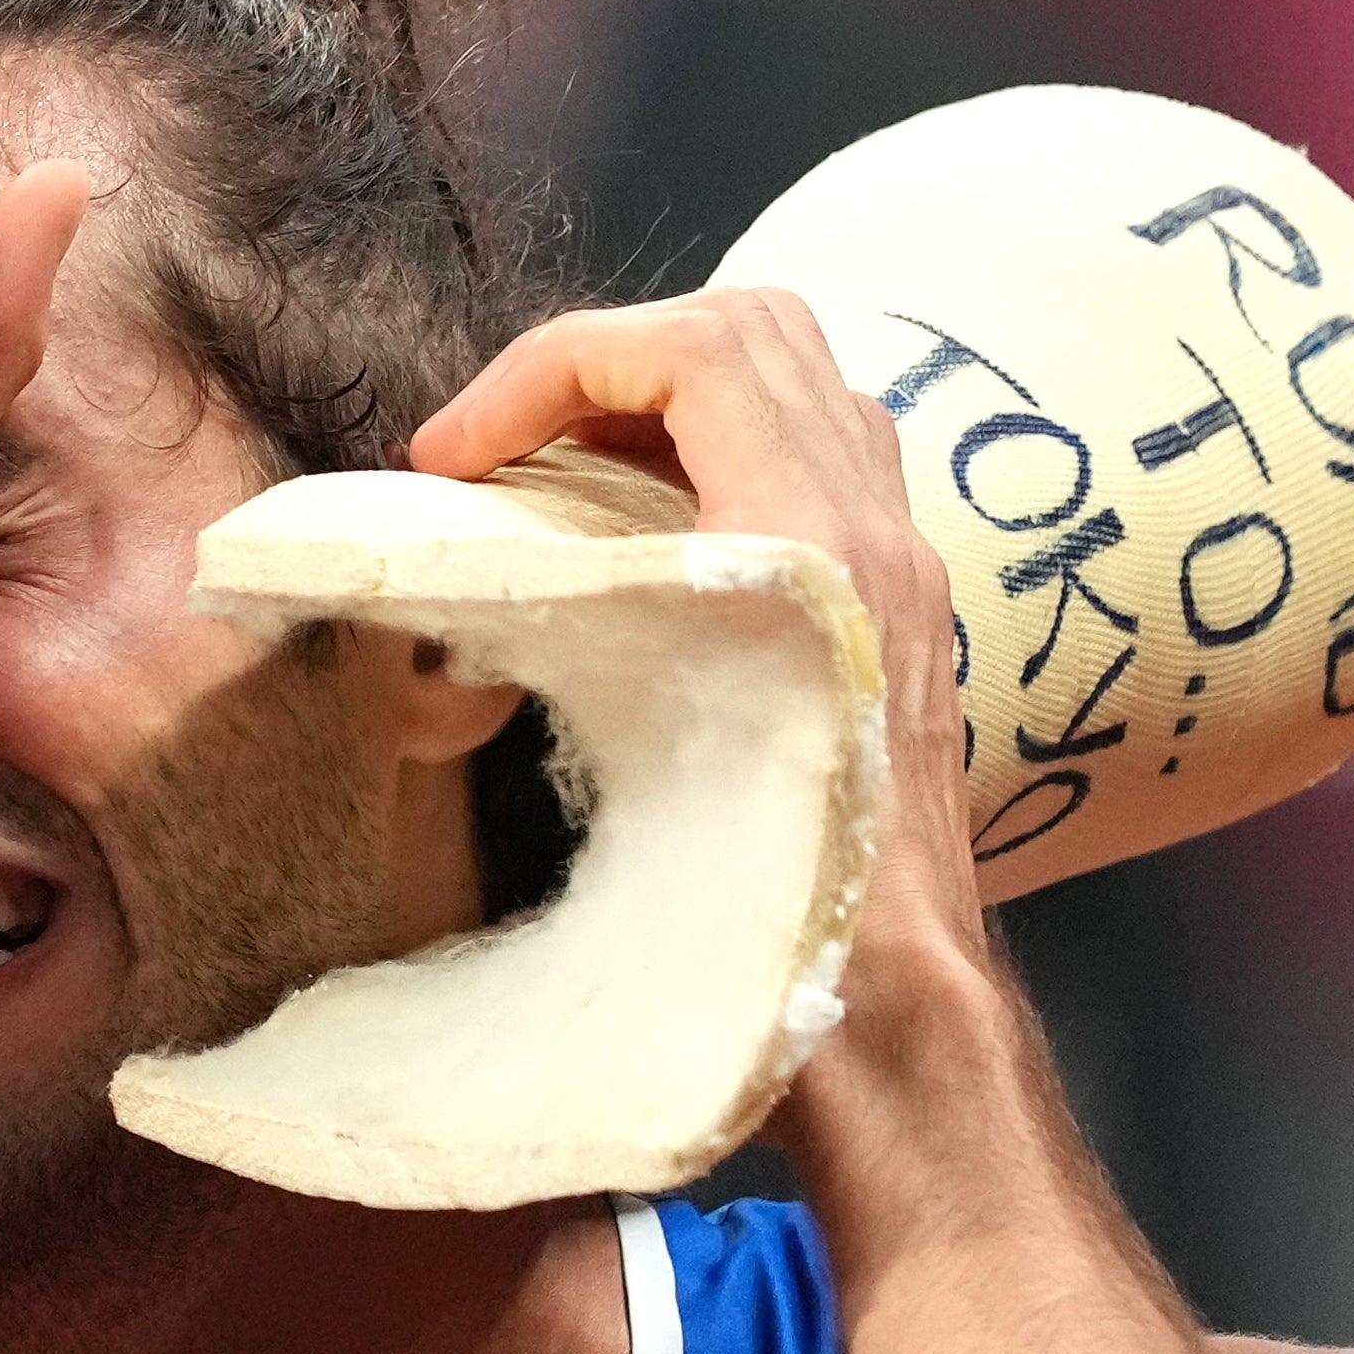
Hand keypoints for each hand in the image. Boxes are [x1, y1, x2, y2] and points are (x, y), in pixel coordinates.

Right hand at [410, 288, 981, 980]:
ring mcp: (901, 571)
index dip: (548, 370)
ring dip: (664, 401)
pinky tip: (642, 547)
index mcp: (817, 550)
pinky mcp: (898, 620)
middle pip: (751, 331)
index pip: (691, 352)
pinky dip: (720, 459)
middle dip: (606, 360)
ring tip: (558, 478)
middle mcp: (877, 535)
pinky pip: (820, 465)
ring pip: (798, 385)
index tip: (452, 453)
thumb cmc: (773, 929)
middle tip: (502, 447)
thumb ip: (565, 640)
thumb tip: (453, 581)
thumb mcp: (639, 773)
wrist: (897, 1021)